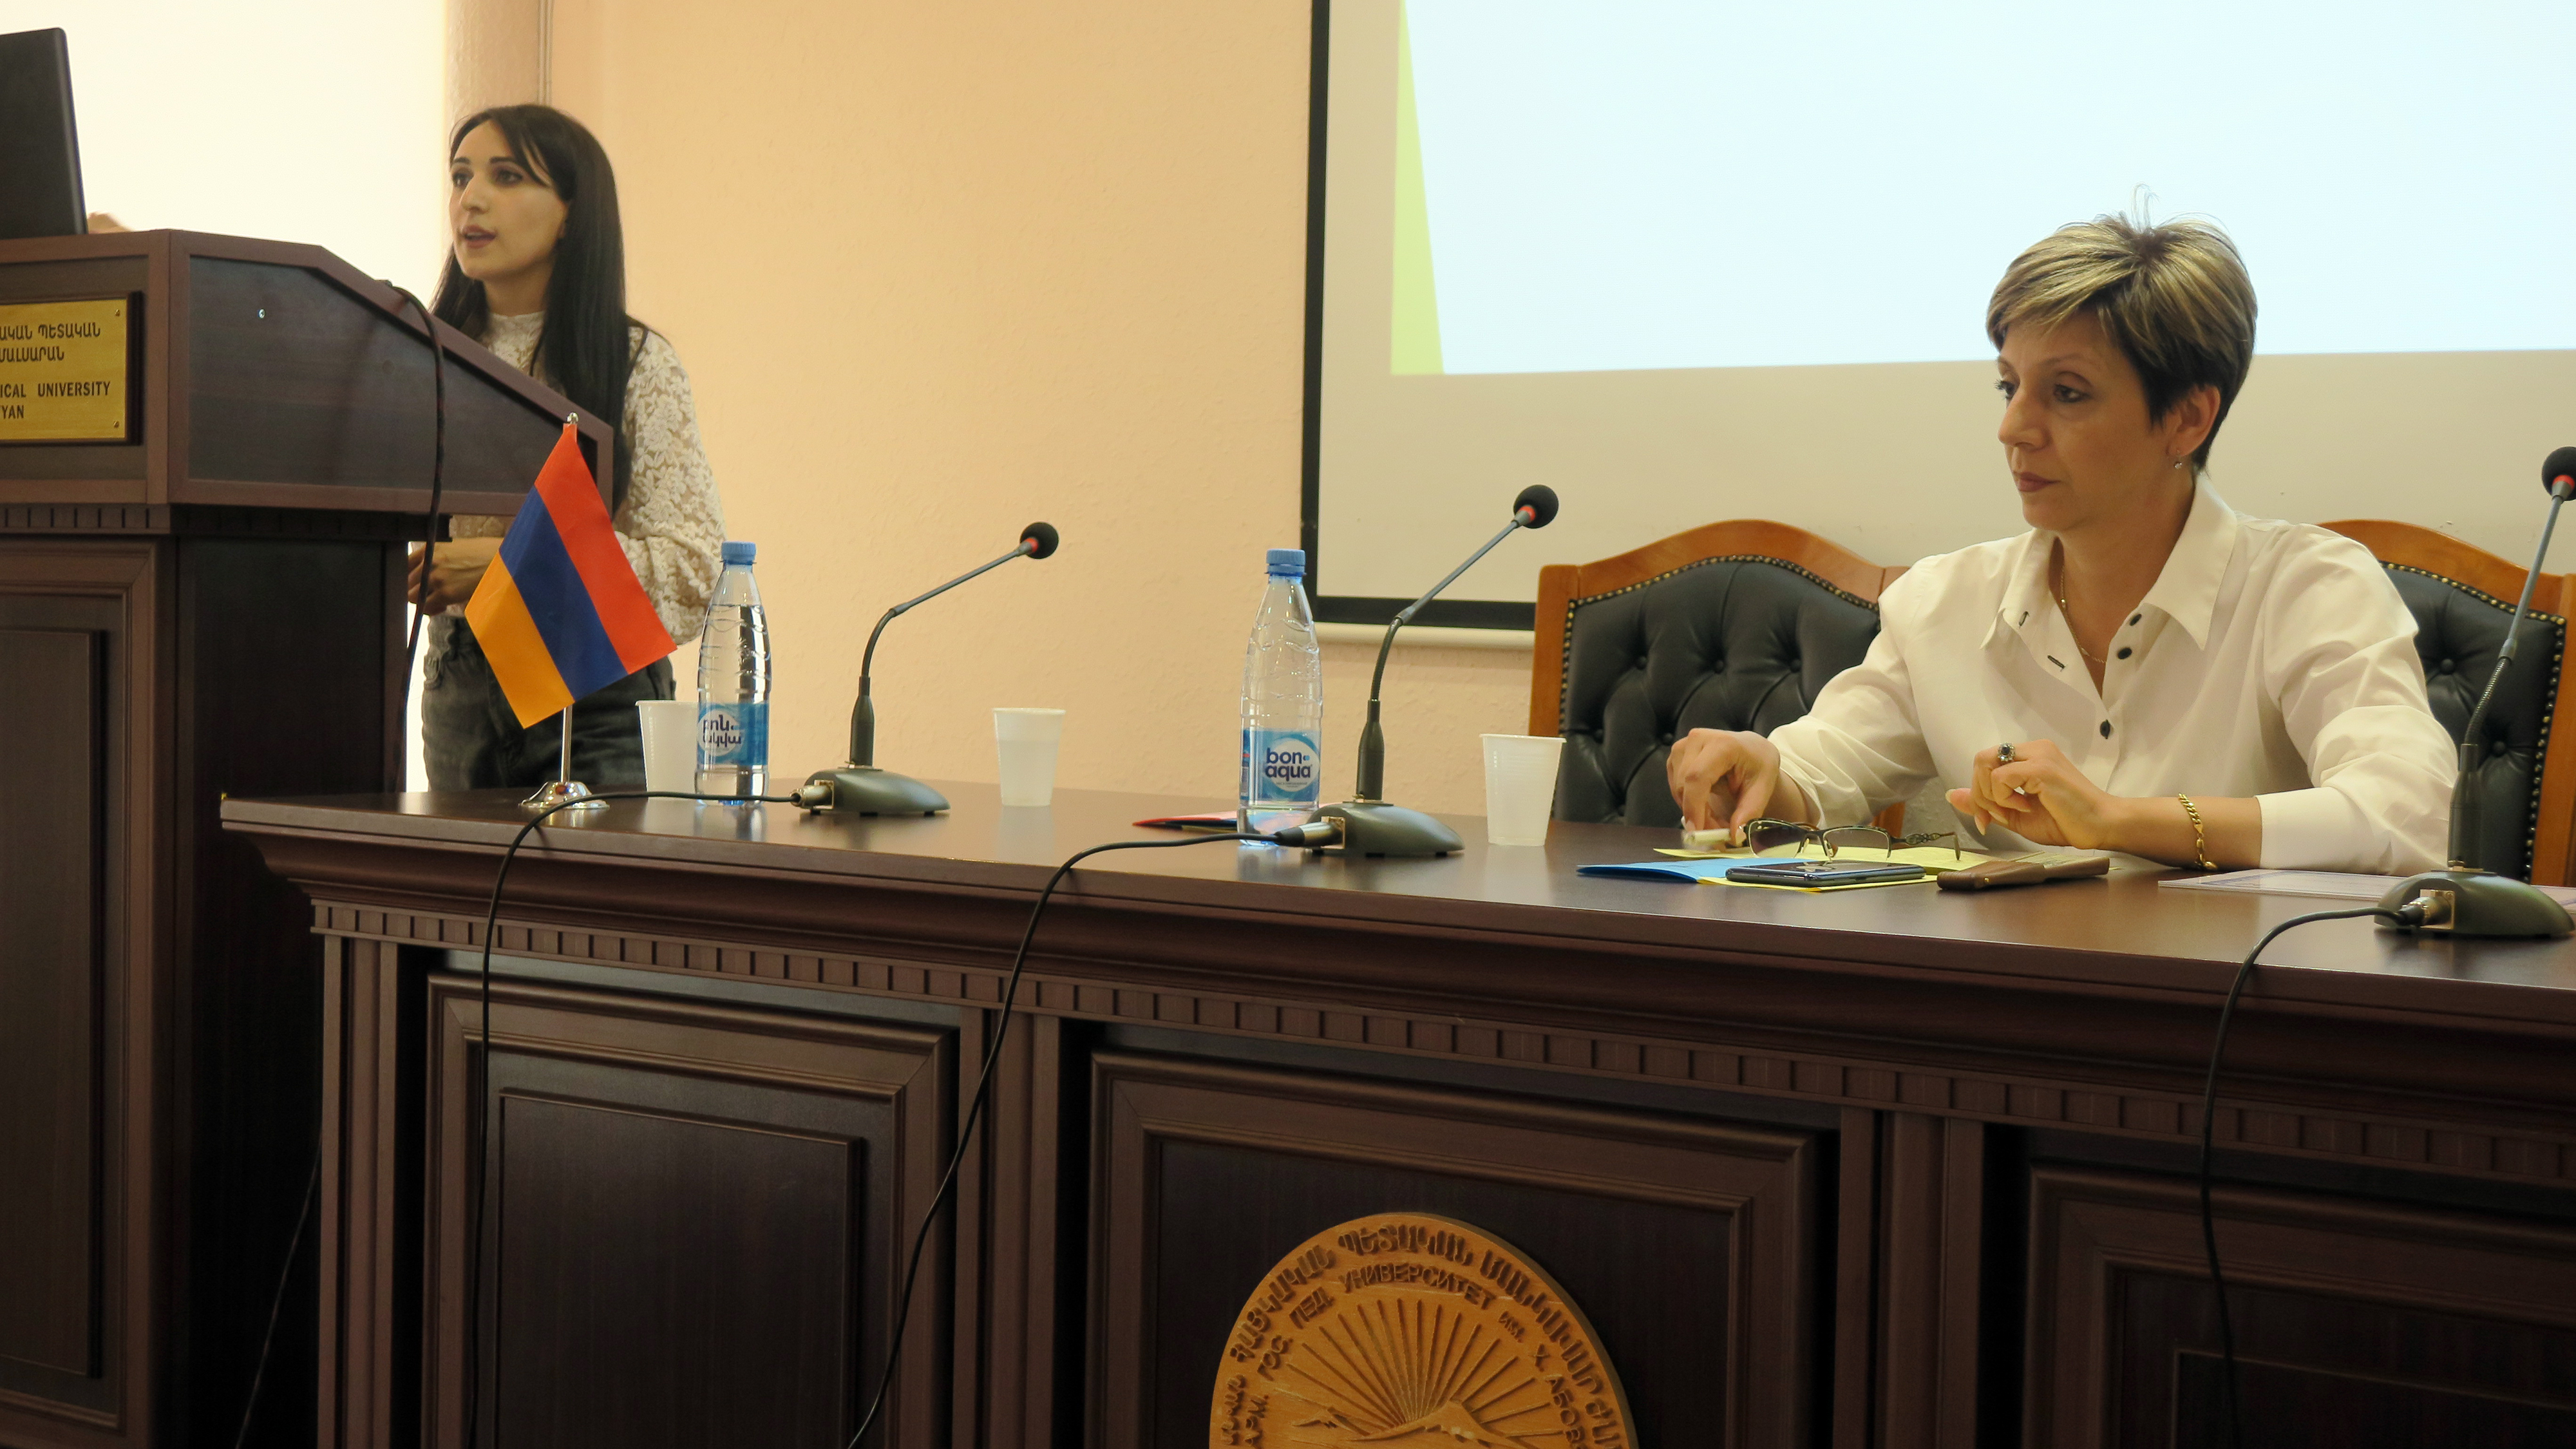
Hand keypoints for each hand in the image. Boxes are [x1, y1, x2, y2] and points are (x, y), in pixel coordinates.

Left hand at [407, 536, 500, 614]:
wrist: (506, 560)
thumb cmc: (487, 553)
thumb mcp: (457, 547)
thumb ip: (440, 557)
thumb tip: (431, 572)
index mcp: (430, 548)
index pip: (404, 565)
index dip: (409, 578)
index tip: (416, 584)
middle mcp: (429, 562)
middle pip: (406, 583)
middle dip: (416, 591)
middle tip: (430, 596)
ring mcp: (436, 577)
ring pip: (413, 597)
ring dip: (423, 602)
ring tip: (438, 602)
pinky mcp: (446, 593)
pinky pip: (427, 607)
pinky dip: (432, 610)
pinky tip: (443, 606)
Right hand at [1665, 728, 1809, 836]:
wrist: (1750, 750)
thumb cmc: (1758, 765)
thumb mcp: (1763, 787)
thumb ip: (1750, 811)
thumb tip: (1735, 835)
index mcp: (1722, 744)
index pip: (1697, 777)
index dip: (1694, 806)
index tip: (1698, 832)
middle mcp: (1697, 739)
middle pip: (1684, 786)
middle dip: (1698, 815)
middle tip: (1717, 834)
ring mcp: (1683, 746)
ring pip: (1677, 789)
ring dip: (1693, 811)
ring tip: (1716, 819)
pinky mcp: (1675, 755)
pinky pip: (1675, 787)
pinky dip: (1689, 802)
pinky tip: (1705, 805)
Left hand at [1946, 739, 2123, 849]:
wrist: (2101, 826)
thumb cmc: (2066, 821)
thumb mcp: (2015, 815)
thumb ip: (1985, 804)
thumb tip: (1952, 795)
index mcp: (2029, 755)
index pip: (1985, 762)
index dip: (1978, 792)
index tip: (1988, 819)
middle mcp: (2033, 748)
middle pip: (1980, 759)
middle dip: (1979, 793)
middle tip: (1995, 816)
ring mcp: (2038, 754)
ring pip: (1985, 763)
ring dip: (1990, 795)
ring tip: (2015, 810)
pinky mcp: (2041, 767)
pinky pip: (2000, 778)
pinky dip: (2004, 798)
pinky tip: (2026, 806)